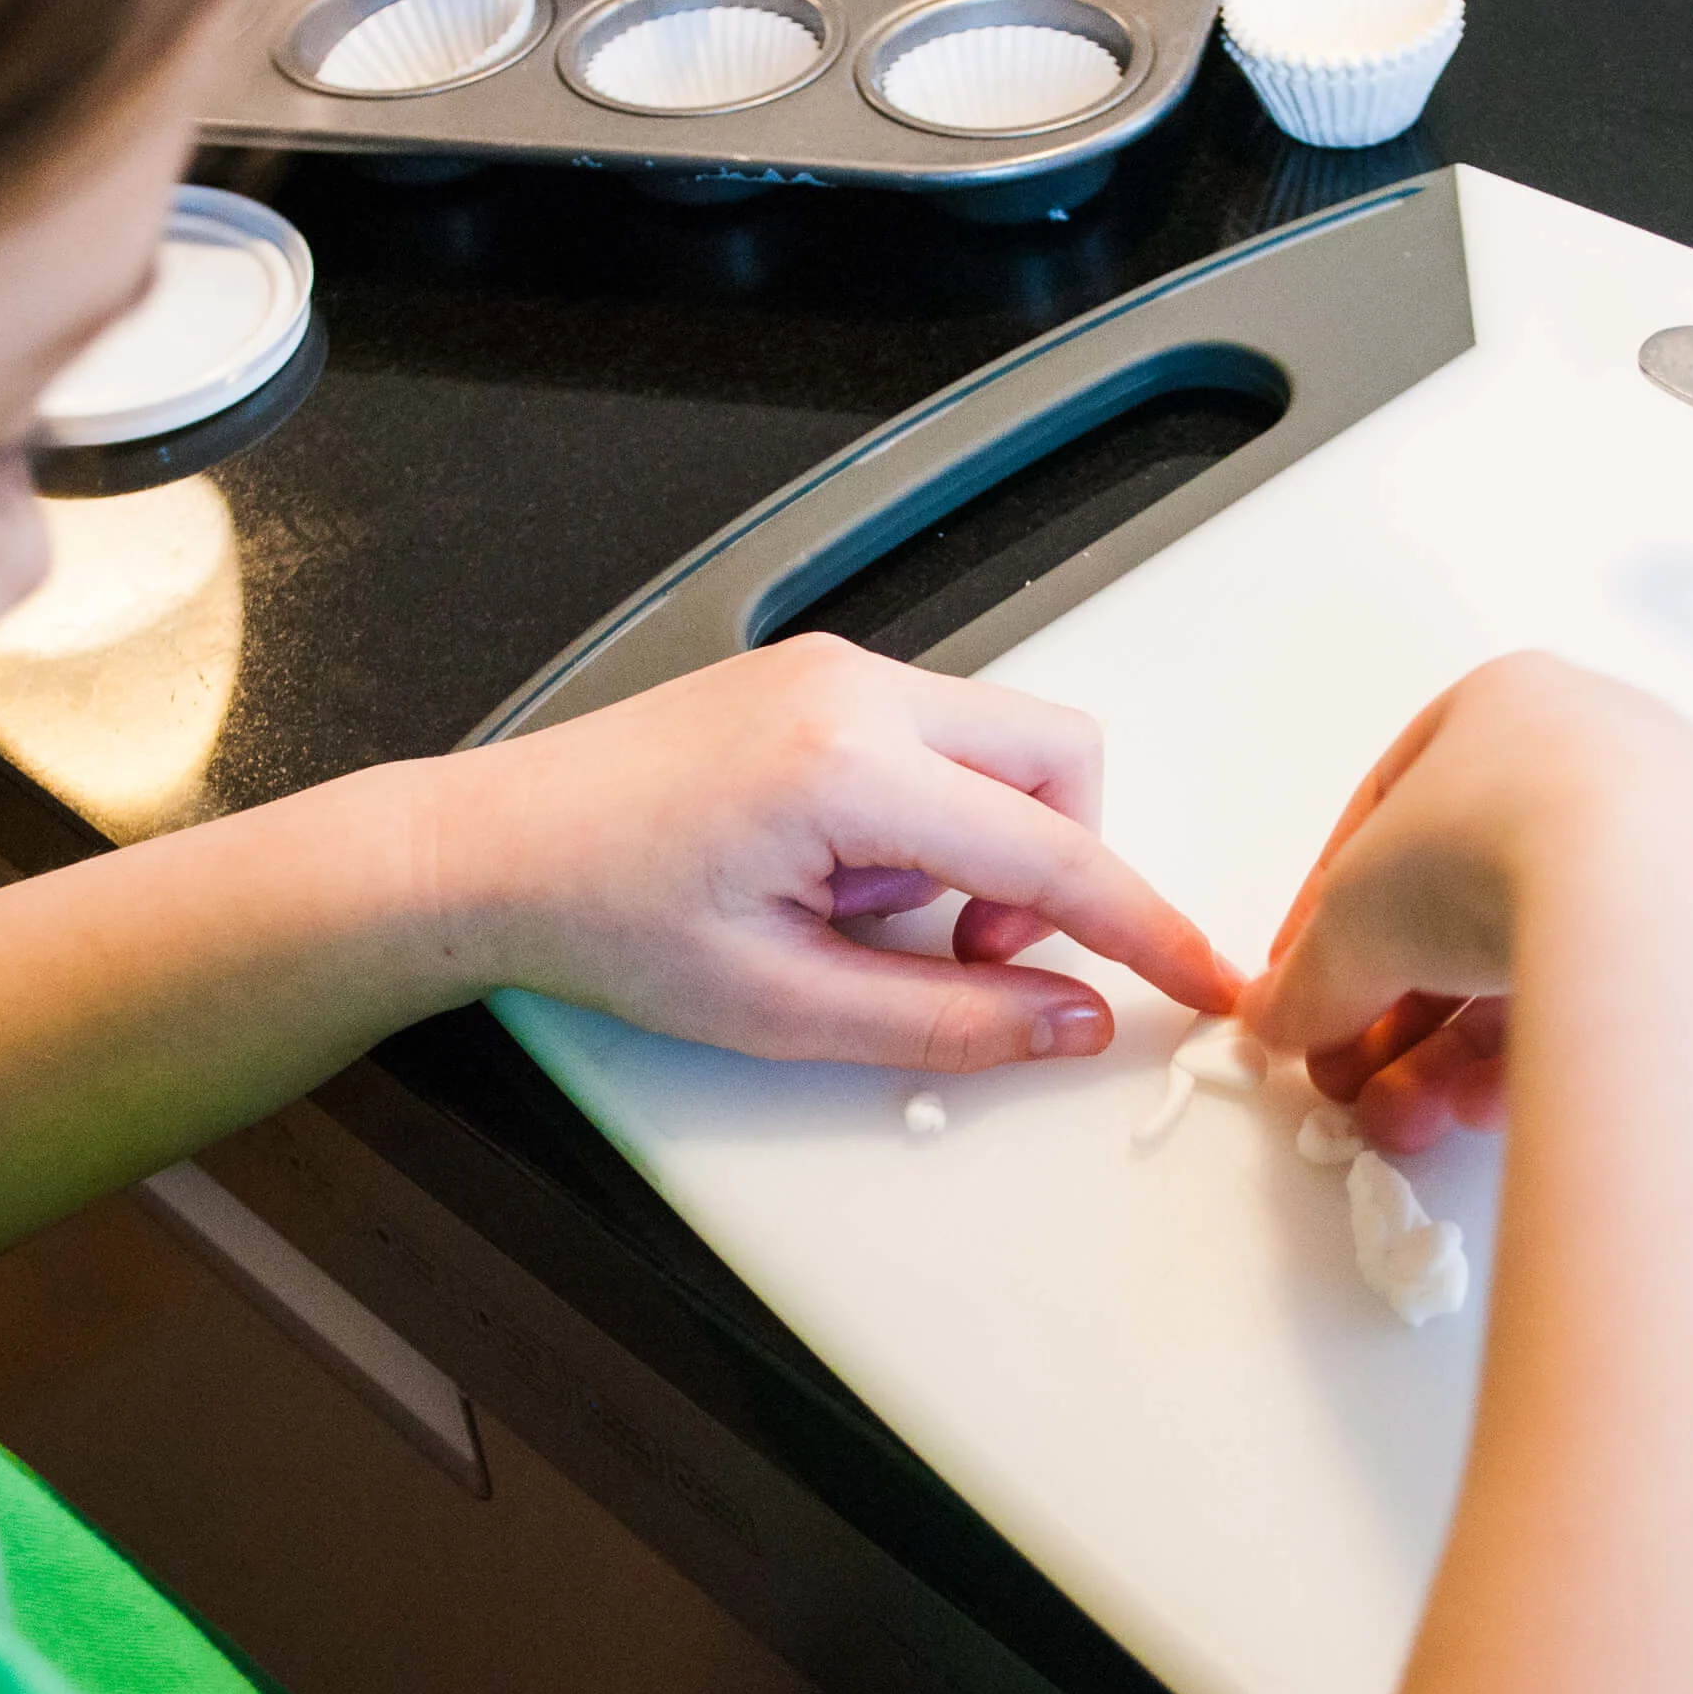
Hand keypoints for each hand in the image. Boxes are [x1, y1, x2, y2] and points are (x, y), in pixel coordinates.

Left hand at [435, 635, 1242, 1069]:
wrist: (485, 851)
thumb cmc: (605, 924)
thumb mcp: (782, 1008)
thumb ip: (948, 1021)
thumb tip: (1077, 1025)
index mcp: (850, 768)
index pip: (1054, 852)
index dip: (1144, 928)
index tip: (1208, 979)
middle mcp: (858, 688)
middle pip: (1058, 758)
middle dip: (1054, 865)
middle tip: (963, 952)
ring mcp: (835, 668)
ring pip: (1002, 743)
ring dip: (985, 841)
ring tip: (875, 916)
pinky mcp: (814, 675)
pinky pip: (936, 737)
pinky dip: (932, 813)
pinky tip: (845, 872)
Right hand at [1242, 653, 1692, 1150]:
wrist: (1646, 900)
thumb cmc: (1491, 846)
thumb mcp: (1350, 919)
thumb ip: (1310, 974)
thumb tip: (1287, 1019)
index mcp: (1507, 705)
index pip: (1392, 819)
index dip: (1331, 919)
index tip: (1305, 990)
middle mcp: (1602, 757)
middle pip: (1463, 901)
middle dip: (1394, 1009)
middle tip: (1352, 1076)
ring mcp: (1674, 840)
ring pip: (1536, 954)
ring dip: (1450, 1050)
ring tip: (1409, 1116)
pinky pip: (1609, 992)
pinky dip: (1540, 1048)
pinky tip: (1485, 1105)